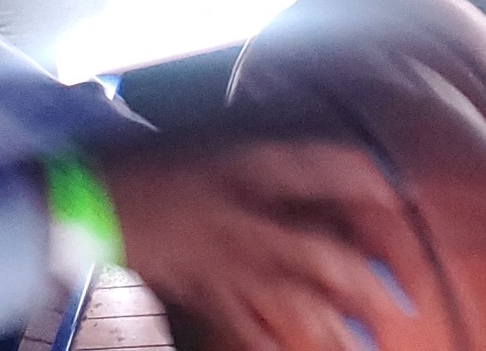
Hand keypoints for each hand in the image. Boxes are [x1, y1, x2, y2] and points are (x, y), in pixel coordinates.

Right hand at [96, 138, 421, 350]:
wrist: (84, 200)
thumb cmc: (145, 170)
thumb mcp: (203, 153)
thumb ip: (250, 168)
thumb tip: (303, 183)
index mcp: (239, 167)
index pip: (314, 166)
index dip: (361, 178)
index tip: (398, 189)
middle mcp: (240, 215)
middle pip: (317, 252)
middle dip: (365, 280)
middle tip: (401, 299)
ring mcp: (222, 260)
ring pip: (291, 299)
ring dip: (334, 325)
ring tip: (368, 341)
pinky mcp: (202, 293)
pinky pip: (248, 329)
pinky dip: (274, 346)